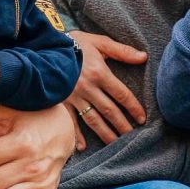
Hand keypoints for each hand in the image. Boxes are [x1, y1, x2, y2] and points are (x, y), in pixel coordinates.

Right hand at [65, 31, 146, 147]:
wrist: (45, 45)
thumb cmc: (75, 43)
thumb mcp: (99, 42)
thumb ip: (122, 51)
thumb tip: (143, 57)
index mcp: (100, 73)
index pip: (122, 95)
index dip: (134, 108)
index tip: (142, 118)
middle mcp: (88, 88)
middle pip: (109, 111)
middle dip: (122, 125)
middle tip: (132, 137)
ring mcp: (74, 97)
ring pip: (93, 119)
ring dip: (105, 133)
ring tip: (115, 143)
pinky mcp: (61, 101)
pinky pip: (70, 120)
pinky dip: (76, 134)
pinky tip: (83, 146)